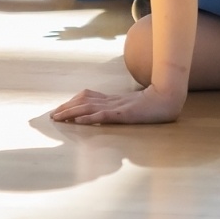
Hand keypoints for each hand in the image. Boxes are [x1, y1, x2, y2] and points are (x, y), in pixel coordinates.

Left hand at [51, 84, 185, 125]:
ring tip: (58, 118)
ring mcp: (116, 106)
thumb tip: (107, 113)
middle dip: (66, 107)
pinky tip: (78, 121)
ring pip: (88, 107)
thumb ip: (120, 108)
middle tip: (52, 115)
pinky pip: (102, 115)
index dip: (72, 102)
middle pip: (83, 101)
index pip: (87, 97)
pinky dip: (89, 117)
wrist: (167, 99)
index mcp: (113, 99)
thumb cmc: (153, 105)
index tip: (60, 109)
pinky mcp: (122, 114)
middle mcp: (111, 100)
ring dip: (71, 112)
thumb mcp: (132, 106)